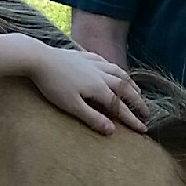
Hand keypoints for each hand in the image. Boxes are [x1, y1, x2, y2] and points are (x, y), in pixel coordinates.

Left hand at [25, 44, 149, 135]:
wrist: (39, 58)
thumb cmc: (53, 85)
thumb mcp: (72, 106)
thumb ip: (93, 117)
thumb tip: (112, 130)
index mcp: (100, 88)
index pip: (120, 107)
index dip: (133, 119)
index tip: (144, 129)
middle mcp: (102, 74)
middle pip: (125, 88)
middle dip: (137, 101)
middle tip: (146, 112)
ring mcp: (94, 63)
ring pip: (118, 73)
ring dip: (130, 83)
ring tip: (136, 91)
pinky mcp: (84, 55)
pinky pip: (106, 62)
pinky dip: (115, 68)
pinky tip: (113, 70)